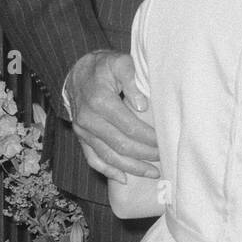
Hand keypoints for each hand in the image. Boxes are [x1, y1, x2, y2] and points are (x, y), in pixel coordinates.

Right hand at [66, 49, 159, 183]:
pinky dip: (107, 171)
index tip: (164, 143)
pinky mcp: (81, 137)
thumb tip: (142, 106)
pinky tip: (124, 178)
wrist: (78, 71)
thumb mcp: (120, 63)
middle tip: (163, 158)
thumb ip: (131, 80)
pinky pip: (92, 158)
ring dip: (131, 167)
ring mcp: (83, 131)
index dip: (148, 138)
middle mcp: (88, 119)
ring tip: (152, 173)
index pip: (129, 127)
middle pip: (120, 145)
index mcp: (100, 101)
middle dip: (144, 155)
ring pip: (108, 156)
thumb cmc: (104, 66)